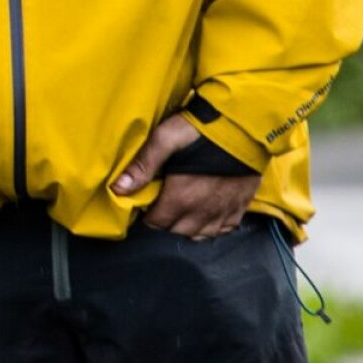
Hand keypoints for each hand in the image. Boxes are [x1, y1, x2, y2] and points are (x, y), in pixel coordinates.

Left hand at [112, 113, 258, 239]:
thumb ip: (143, 164)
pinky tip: (205, 213)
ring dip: (187, 227)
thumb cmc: (201, 130)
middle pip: (177, 231)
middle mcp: (203, 211)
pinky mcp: (241, 207)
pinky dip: (212, 227)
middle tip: (160, 204)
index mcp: (182, 198)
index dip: (147, 214)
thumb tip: (118, 188)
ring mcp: (224, 211)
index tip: (145, 202)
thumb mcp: (165, 138)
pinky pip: (224, 230)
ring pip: (201, 235)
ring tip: (180, 210)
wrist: (245, 127)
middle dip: (165, 221)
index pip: (157, 222)